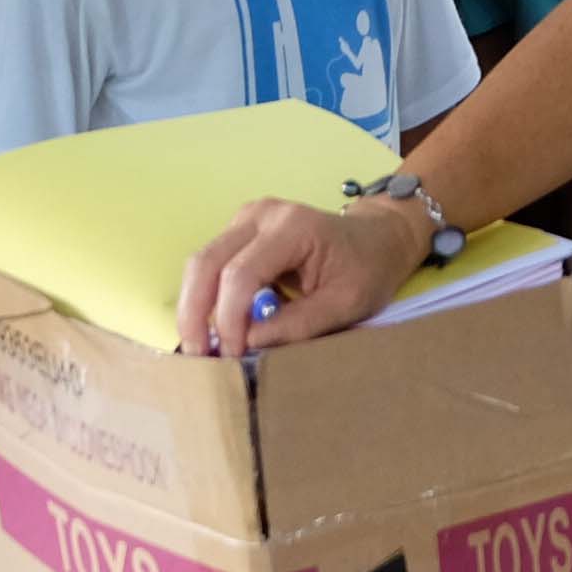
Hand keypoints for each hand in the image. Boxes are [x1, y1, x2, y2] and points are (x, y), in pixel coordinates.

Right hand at [175, 190, 433, 355]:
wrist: (377, 239)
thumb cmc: (368, 270)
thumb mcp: (345, 305)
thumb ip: (298, 324)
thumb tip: (248, 343)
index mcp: (293, 226)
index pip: (241, 274)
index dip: (229, 318)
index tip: (231, 356)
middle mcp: (261, 214)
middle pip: (206, 263)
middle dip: (195, 314)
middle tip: (197, 357)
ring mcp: (247, 219)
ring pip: (201, 264)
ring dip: (196, 308)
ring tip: (203, 348)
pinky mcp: (240, 231)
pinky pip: (211, 266)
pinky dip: (208, 299)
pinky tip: (217, 327)